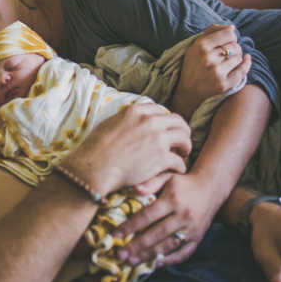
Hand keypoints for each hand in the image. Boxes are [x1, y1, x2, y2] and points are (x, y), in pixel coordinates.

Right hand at [66, 103, 190, 196]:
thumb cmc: (95, 148)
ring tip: (182, 155)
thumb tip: (128, 121)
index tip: (166, 129)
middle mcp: (150, 122)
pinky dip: (180, 167)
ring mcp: (158, 139)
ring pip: (184, 139)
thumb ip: (124, 120)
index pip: (160, 110)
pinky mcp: (161, 158)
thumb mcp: (109, 123)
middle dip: (182, 131)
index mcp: (136, 111)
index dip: (166, 120)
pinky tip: (176, 171)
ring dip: (185, 147)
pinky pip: (179, 162)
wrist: (94, 167)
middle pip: (178, 121)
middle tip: (181, 142)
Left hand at [113, 172, 217, 266]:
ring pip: (168, 246)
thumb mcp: (167, 176)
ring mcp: (192, 230)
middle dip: (136, 246)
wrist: (210, 188)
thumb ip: (151, 182)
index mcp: (172, 200)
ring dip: (149, 255)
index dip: (130, 226)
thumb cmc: (183, 182)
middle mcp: (183, 216)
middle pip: (156, 234)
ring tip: (132, 261)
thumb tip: (135, 190)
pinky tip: (155, 263)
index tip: (115, 235)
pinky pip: (183, 253)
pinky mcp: (198, 239)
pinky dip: (169, 260)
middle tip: (120, 254)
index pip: (147, 216)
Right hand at [172, 24, 250, 116]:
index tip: (227, 40)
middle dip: (234, 47)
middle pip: (235, 45)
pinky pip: (243, 70)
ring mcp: (217, 72)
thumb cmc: (193, 65)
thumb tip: (232, 27)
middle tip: (227, 53)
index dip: (231, 36)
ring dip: (236, 58)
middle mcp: (208, 58)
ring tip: (228, 61)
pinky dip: (246, 64)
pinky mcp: (224, 84)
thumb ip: (211, 32)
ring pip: (239, 57)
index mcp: (201, 46)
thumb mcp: (195, 45)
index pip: (229, 33)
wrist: (188, 92)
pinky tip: (246, 60)